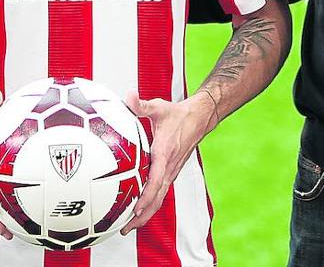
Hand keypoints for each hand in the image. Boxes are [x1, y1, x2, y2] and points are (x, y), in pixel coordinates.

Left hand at [120, 92, 216, 233]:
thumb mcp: (159, 107)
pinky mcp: (171, 173)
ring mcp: (171, 172)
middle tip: (124, 228)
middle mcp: (169, 167)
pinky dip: (149, 205)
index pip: (156, 179)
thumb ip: (141, 104)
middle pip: (157, 198)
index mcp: (165, 153)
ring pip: (159, 199)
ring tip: (127, 227)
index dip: (146, 196)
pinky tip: (136, 211)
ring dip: (145, 214)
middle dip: (142, 216)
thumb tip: (128, 95)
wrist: (199, 118)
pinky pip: (160, 193)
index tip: (135, 209)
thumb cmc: (177, 114)